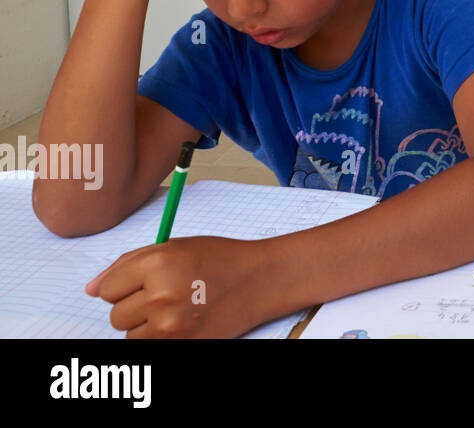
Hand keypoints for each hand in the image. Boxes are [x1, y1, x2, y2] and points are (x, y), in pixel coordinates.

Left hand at [86, 235, 269, 337]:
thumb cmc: (218, 259)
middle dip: (135, 305)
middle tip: (167, 294)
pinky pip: (147, 347)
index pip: (108, 288)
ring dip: (145, 325)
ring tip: (176, 308)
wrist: (261, 280)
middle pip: (115, 315)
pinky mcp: (181, 345)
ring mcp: (171, 325)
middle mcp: (161, 295)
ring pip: (129, 335)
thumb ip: (128, 264)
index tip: (148, 280)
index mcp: (157, 263)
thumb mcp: (175, 247)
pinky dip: (158, 338)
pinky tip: (181, 322)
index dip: (126, 284)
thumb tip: (90, 290)